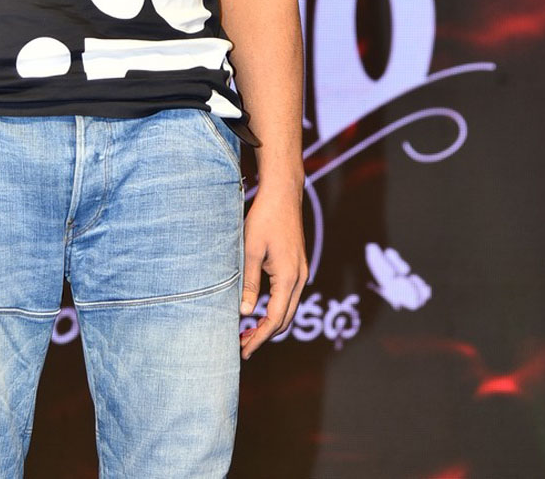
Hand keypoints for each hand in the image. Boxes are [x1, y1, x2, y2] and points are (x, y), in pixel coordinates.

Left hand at [239, 184, 307, 359]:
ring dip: (270, 323)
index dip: (259, 337)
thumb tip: (245, 313)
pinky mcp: (298, 265)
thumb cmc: (264, 219)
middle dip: (264, 335)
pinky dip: (275, 309)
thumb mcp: (250, 250)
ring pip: (288, 309)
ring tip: (247, 332)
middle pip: (285, 319)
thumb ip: (249, 282)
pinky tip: (259, 309)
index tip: (244, 350)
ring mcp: (301, 272)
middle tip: (242, 345)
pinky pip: (289, 296)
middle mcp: (300, 278)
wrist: (283, 194)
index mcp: (288, 278)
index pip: (275, 319)